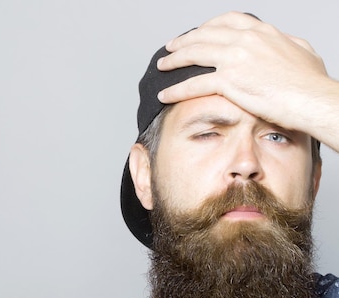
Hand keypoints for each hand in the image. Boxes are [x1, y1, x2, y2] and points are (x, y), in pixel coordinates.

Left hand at [157, 12, 338, 147]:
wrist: (312, 98)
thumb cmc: (310, 82)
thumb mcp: (302, 51)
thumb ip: (287, 44)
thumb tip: (283, 43)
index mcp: (262, 32)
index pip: (226, 21)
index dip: (206, 27)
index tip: (196, 33)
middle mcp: (246, 40)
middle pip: (203, 36)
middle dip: (183, 42)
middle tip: (170, 48)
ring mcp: (236, 58)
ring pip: (193, 55)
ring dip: (173, 61)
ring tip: (162, 67)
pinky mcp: (229, 81)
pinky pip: (194, 84)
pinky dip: (176, 90)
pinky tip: (165, 94)